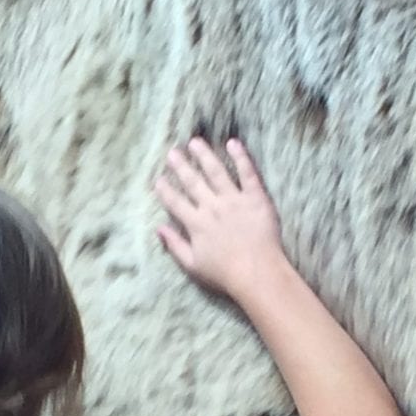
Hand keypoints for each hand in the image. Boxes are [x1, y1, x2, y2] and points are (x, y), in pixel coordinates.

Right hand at [154, 138, 285, 301]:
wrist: (257, 273)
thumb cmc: (225, 274)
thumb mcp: (193, 265)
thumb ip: (175, 245)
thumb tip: (159, 229)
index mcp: (196, 224)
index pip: (176, 203)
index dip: (165, 191)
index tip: (158, 179)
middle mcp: (212, 207)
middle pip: (193, 182)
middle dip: (181, 166)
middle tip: (172, 152)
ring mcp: (234, 200)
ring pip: (216, 172)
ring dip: (204, 156)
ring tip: (195, 142)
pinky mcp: (255, 197)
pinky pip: (247, 173)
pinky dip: (240, 157)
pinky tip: (233, 143)